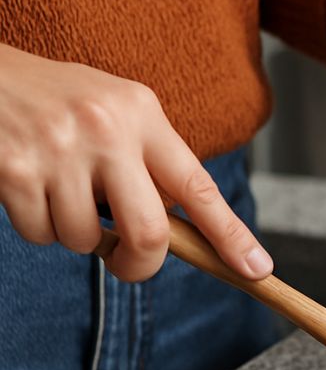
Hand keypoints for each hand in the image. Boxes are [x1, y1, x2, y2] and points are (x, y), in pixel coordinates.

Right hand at [0, 44, 272, 281]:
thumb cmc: (57, 100)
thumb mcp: (114, 111)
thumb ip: (149, 160)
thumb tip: (187, 232)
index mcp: (141, 112)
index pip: (199, 187)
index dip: (231, 235)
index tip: (258, 269)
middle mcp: (106, 128)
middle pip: (150, 233)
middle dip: (140, 265)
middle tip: (127, 264)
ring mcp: (59, 149)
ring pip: (87, 240)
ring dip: (76, 236)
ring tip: (60, 194)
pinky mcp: (13, 170)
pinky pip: (40, 234)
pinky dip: (37, 227)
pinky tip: (29, 188)